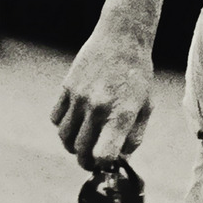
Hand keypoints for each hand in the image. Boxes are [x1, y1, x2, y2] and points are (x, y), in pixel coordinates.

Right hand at [50, 25, 152, 170]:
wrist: (122, 38)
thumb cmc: (137, 74)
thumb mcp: (146, 105)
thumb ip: (134, 136)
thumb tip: (120, 159)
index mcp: (121, 113)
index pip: (103, 154)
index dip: (104, 164)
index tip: (107, 162)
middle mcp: (98, 107)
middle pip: (81, 150)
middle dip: (86, 161)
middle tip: (92, 159)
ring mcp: (79, 97)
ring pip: (65, 137)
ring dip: (72, 146)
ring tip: (83, 142)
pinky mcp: (67, 87)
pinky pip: (56, 118)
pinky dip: (63, 126)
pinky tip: (75, 122)